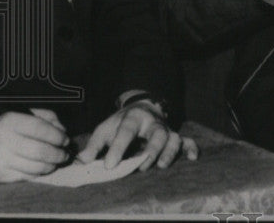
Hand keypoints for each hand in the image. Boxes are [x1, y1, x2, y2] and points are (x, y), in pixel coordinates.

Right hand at [0, 109, 69, 181]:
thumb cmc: (5, 130)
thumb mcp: (22, 115)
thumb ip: (45, 118)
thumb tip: (62, 131)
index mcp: (10, 121)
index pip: (39, 128)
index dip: (57, 136)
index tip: (65, 140)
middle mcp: (3, 140)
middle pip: (39, 150)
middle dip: (58, 154)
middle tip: (65, 154)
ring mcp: (0, 160)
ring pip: (35, 166)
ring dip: (52, 165)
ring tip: (57, 161)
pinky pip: (27, 176)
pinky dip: (39, 173)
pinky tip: (43, 168)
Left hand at [78, 102, 197, 170]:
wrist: (141, 108)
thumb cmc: (121, 123)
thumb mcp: (105, 129)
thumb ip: (94, 145)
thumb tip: (81, 162)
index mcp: (133, 118)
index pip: (126, 131)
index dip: (118, 148)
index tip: (109, 165)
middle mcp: (152, 123)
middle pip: (157, 133)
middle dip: (152, 148)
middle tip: (142, 164)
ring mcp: (165, 130)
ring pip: (173, 138)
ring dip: (169, 152)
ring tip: (161, 165)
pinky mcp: (174, 137)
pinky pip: (187, 140)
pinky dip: (191, 148)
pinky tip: (192, 158)